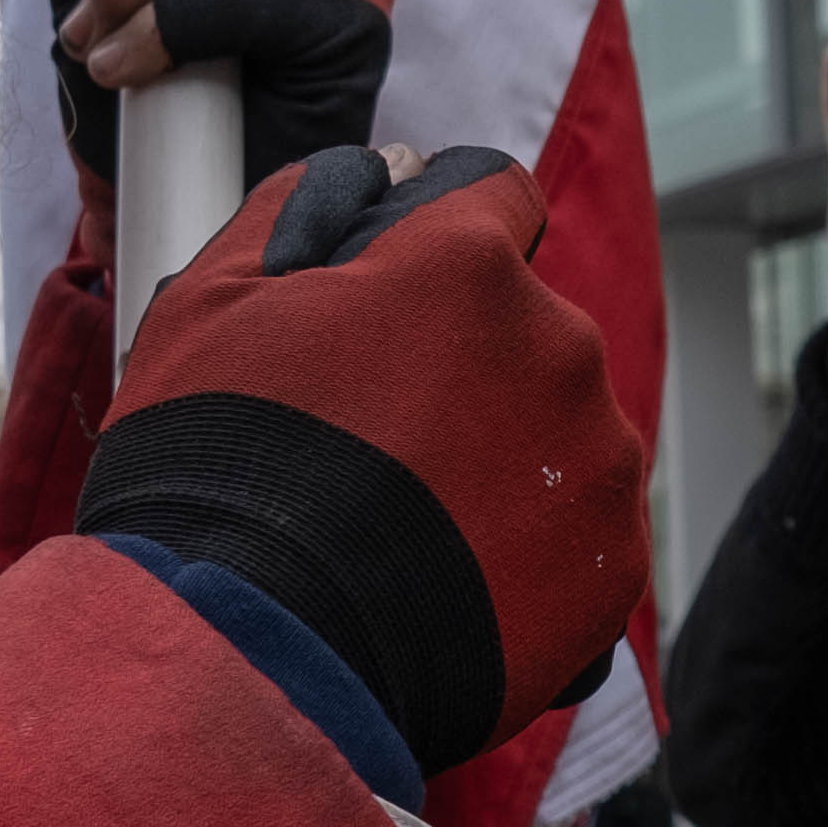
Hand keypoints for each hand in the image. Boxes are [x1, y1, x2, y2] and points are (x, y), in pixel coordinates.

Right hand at [82, 142, 647, 771]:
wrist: (255, 656)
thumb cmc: (216, 472)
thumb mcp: (209, 302)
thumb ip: (301, 207)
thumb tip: (381, 169)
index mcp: (468, 264)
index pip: (492, 194)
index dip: (439, 236)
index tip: (400, 288)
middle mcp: (559, 343)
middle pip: (523, 321)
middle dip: (462, 360)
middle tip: (373, 440)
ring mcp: (600, 457)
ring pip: (559, 424)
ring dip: (503, 453)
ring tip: (407, 526)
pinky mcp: (617, 561)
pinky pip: (583, 527)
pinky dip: (533, 545)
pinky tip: (452, 581)